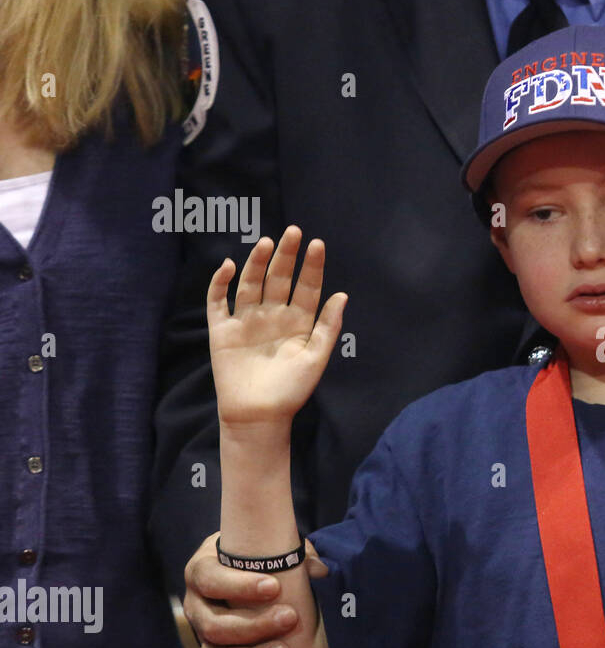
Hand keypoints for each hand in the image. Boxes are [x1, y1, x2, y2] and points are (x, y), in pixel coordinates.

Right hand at [182, 531, 329, 647]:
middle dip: (252, 626)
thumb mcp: (271, 547)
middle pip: (213, 626)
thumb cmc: (259, 555)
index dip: (238, 586)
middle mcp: (197, 608)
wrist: (247, 570)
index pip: (210, 580)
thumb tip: (320, 571)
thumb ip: (295, 554)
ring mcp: (205, 640)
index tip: (273, 586)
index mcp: (201, 573)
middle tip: (290, 617)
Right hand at [207, 227, 346, 428]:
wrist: (259, 415)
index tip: (317, 244)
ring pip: (251, 284)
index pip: (306, 287)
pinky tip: (230, 267)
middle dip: (285, 256)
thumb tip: (342, 294)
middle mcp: (273, 316)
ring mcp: (246, 321)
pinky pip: (218, 301)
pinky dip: (221, 283)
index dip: (311, 267)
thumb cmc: (291, 390)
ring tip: (266, 243)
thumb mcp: (316, 357)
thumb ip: (328, 326)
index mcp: (298, 321)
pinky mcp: (222, 330)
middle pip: (278, 278)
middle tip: (293, 232)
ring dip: (257, 263)